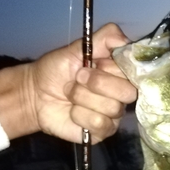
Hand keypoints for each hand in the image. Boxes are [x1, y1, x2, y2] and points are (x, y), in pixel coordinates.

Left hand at [29, 23, 136, 143]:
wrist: (36, 93)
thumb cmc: (57, 70)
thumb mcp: (77, 47)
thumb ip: (105, 39)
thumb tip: (125, 41)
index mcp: (119, 72)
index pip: (134, 70)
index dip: (112, 68)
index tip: (94, 63)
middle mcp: (122, 93)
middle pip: (128, 92)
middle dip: (98, 83)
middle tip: (77, 78)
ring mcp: (114, 114)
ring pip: (112, 108)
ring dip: (83, 98)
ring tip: (70, 94)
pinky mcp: (104, 131)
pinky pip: (100, 123)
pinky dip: (80, 115)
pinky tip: (72, 111)